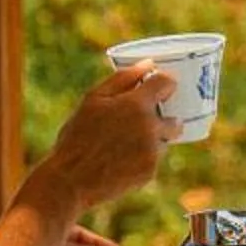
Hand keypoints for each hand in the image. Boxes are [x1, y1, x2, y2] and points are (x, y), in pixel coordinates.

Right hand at [38, 65, 176, 207]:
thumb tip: (149, 64)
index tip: (160, 90)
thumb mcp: (93, 100)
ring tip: (125, 144)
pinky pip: (154, 159)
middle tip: (142, 122)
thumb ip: (123, 78)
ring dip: (153, 139)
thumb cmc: (77, 136)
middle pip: (174, 118)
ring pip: (164, 140)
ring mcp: (152, 151)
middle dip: (163, 118)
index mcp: (136, 104)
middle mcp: (150, 127)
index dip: (165, 84)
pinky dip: (143, 157)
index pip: (167, 83)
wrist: (70, 180)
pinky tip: (121, 160)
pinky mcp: (150, 171)